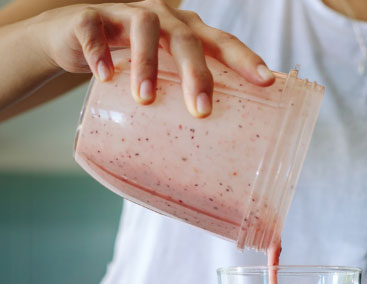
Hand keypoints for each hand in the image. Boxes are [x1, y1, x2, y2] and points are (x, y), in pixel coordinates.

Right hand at [28, 0, 274, 115]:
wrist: (73, 36)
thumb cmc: (132, 63)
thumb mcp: (163, 78)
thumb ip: (183, 101)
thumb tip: (209, 159)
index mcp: (186, 33)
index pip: (222, 42)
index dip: (245, 58)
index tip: (267, 81)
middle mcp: (163, 17)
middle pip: (187, 38)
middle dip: (197, 73)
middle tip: (201, 110)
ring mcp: (125, 13)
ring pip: (143, 27)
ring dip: (146, 63)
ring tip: (146, 98)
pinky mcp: (89, 16)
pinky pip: (94, 28)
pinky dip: (99, 51)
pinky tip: (105, 76)